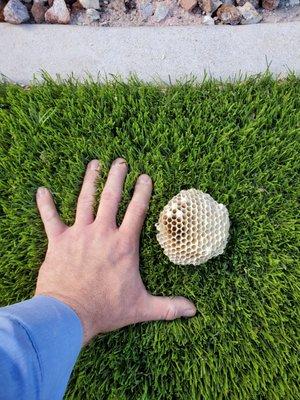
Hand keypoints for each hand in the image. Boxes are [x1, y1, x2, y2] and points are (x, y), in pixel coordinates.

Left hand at [35, 159, 195, 343]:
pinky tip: (41, 191)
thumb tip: (193, 311)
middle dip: (117, 177)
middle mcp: (102, 233)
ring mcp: (79, 234)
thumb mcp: (141, 307)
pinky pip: (50, 218)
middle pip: (111, 198)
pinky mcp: (58, 241)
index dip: (142, 192)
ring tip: (94, 164)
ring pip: (85, 200)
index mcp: (123, 244)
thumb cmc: (106, 309)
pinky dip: (45, 204)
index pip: (137, 211)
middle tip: (120, 161)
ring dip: (90, 180)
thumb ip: (168, 307)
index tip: (145, 176)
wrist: (70, 314)